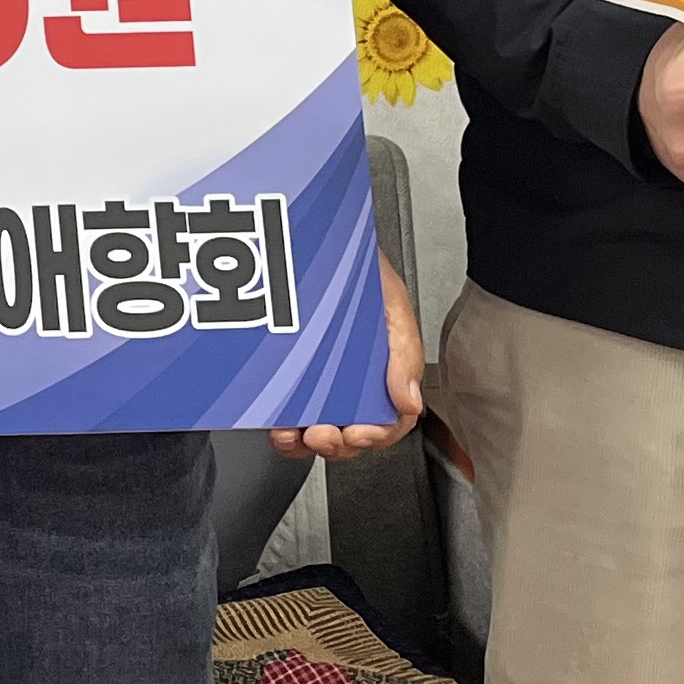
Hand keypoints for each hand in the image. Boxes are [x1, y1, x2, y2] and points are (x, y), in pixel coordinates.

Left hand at [274, 253, 424, 461]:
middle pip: (350, 435)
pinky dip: (280, 426)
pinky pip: (284, 411)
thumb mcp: (392, 304)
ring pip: (315, 431)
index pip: (389, 420)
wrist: (317, 239)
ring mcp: (319, 381)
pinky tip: (274, 422)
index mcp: (384, 372)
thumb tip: (409, 400)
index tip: (359, 433)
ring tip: (291, 435)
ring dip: (304, 443)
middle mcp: (352, 382)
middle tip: (321, 435)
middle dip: (336, 445)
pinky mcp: (288, 375)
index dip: (376, 436)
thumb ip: (404, 351)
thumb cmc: (361, 272)